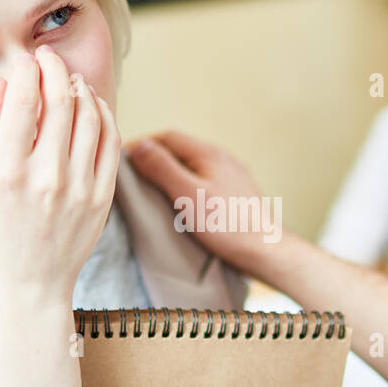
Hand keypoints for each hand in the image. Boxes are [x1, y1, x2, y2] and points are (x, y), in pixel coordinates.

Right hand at [0, 45, 119, 298]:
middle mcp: (45, 177)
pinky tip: (92, 105)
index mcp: (7, 172)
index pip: (22, 102)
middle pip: (60, 102)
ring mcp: (79, 187)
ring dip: (80, 89)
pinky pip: (110, 142)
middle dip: (54, 69)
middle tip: (49, 56)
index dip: (26, 71)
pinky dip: (103, 115)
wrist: (32, 279)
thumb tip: (3, 84)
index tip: (25, 60)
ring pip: (90, 117)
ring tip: (70, 79)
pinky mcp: (102, 196)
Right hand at [126, 131, 279, 273]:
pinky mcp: (236, 191)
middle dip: (154, 158)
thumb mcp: (186, 195)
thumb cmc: (226, 225)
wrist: (265, 249)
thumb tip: (138, 146)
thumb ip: (162, 168)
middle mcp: (222, 157)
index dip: (142, 145)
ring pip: (193, 164)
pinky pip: (204, 179)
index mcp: (209, 153)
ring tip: (152, 189)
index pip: (167, 137)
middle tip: (132, 176)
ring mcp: (232, 174)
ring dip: (171, 171)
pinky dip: (187, 184)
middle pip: (180, 149)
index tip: (122, 161)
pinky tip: (182, 201)